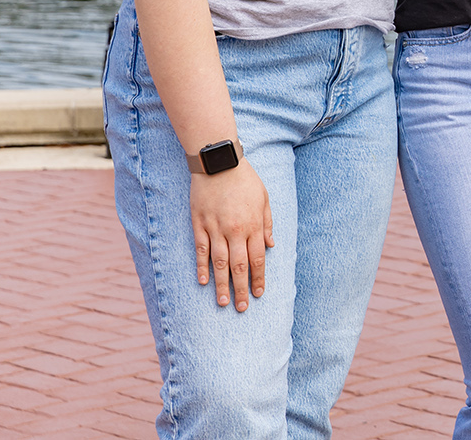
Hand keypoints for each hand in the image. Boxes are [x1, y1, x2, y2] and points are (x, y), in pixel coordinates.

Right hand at [191, 160, 273, 310]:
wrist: (219, 163)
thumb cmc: (245, 180)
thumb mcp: (264, 198)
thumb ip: (267, 223)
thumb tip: (271, 245)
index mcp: (254, 224)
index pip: (258, 258)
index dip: (259, 278)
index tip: (258, 294)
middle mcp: (235, 230)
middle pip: (239, 266)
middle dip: (242, 288)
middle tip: (242, 308)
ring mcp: (215, 228)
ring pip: (219, 262)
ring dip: (221, 284)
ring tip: (224, 302)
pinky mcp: (199, 224)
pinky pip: (201, 249)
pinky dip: (201, 266)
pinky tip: (203, 281)